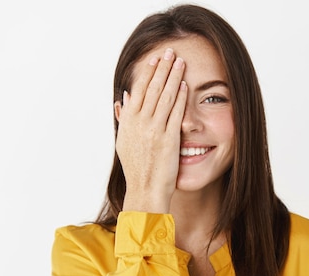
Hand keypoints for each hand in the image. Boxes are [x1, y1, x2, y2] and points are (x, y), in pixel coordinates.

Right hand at [115, 48, 186, 212]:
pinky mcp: (168, 139)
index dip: (147, 73)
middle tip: (170, 52)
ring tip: (180, 62)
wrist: (145, 189)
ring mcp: (154, 130)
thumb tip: (123, 99)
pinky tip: (184, 85)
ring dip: (173, 77)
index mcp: (128, 122)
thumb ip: (125, 118)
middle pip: (152, 89)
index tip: (154, 59)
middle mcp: (139, 124)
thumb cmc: (137, 168)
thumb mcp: (125, 141)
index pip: (138, 90)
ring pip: (164, 97)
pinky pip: (174, 113)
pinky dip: (179, 98)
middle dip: (162, 68)